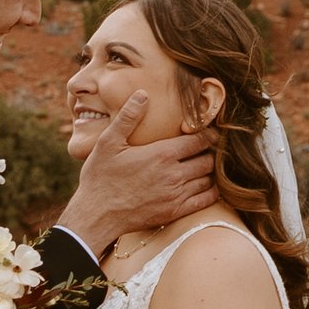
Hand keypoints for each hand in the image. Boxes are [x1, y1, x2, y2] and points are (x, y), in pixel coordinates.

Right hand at [55, 93, 217, 254]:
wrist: (97, 215)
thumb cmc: (101, 177)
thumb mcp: (109, 142)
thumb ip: (128, 117)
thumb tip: (143, 94)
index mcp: (162, 154)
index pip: (198, 140)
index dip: (208, 134)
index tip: (210, 132)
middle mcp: (174, 174)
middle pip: (207, 160)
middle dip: (208, 153)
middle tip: (205, 149)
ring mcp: (176, 195)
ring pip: (208, 179)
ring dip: (209, 172)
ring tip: (204, 166)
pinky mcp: (175, 212)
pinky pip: (205, 201)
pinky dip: (211, 192)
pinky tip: (205, 187)